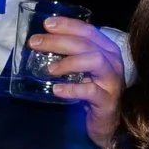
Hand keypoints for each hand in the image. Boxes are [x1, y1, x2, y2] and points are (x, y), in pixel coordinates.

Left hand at [31, 17, 126, 148]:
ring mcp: (112, 81)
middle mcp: (113, 62)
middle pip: (86, 44)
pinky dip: (72, 89)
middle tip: (35, 43)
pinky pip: (90, 91)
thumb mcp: (83, 70)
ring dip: (69, 62)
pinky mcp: (107, 100)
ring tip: (49, 70)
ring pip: (94, 60)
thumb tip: (43, 43)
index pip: (88, 31)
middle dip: (58, 41)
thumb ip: (70, 55)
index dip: (68, 25)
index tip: (47, 24)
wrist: (107, 124)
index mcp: (106, 50)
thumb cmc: (92, 92)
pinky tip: (57, 90)